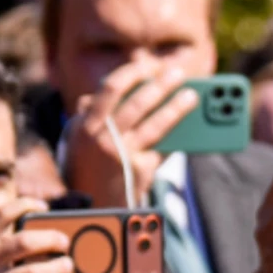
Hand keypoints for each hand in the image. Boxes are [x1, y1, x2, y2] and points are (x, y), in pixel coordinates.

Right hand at [61, 56, 194, 208]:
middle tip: (178, 74)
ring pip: (156, 125)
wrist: (91, 206)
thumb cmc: (89, 166)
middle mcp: (104, 139)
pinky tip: (191, 130)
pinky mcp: (140, 170)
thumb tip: (112, 90)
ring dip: (177, 108)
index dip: (132, 74)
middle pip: (138, 103)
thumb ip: (93, 114)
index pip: (111, 89)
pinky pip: (163, 149)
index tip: (148, 65)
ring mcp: (123, 155)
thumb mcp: (80, 138)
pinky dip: (177, 139)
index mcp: (87, 125)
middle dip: (161, 85)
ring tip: (191, 96)